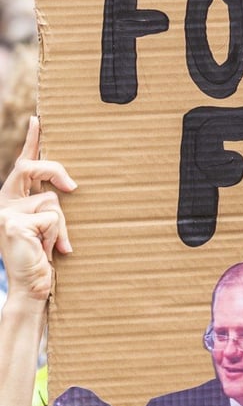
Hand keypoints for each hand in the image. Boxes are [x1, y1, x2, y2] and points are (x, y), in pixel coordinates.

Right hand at [0, 118, 75, 299]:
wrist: (32, 285)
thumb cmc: (43, 256)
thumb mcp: (48, 225)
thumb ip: (51, 205)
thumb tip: (68, 187)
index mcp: (12, 198)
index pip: (23, 164)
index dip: (32, 141)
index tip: (39, 120)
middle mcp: (3, 201)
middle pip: (32, 168)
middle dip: (55, 170)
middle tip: (73, 186)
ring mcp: (4, 212)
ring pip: (51, 201)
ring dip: (61, 226)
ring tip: (51, 245)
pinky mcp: (13, 223)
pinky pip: (52, 218)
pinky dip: (58, 235)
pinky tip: (48, 250)